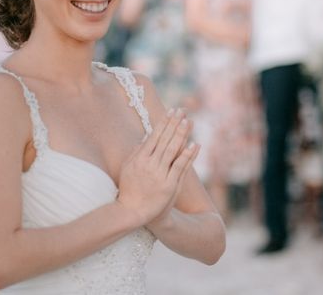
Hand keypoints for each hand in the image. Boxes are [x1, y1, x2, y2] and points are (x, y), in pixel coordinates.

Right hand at [116, 109, 198, 226]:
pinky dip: (187, 155)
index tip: (172, 110)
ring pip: (172, 150)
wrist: (132, 212)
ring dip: (181, 135)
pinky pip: (180, 167)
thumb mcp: (128, 168)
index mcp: (139, 158)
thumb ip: (137, 152)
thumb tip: (146, 136)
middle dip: (174, 123)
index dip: (164, 122)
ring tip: (188, 121)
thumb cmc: (130, 189)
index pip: (154, 136)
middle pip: (164, 140)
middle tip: (182, 110)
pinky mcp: (169, 185)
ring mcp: (159, 174)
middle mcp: (149, 164)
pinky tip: (194, 145)